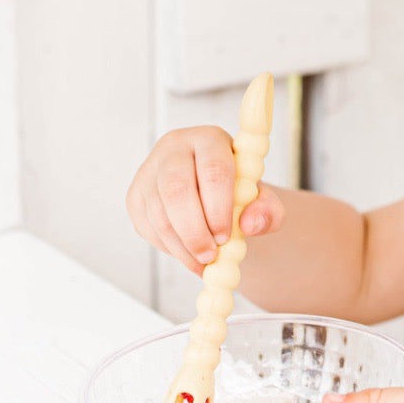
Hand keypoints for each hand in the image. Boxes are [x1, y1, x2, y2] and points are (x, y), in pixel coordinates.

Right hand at [126, 126, 284, 273]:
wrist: (215, 197)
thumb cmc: (241, 194)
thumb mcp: (263, 200)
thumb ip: (268, 211)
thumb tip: (251, 224)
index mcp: (210, 140)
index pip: (213, 170)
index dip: (219, 208)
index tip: (226, 236)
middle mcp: (175, 148)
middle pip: (177, 189)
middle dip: (195, 231)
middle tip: (211, 256)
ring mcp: (150, 171)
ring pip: (160, 213)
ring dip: (182, 246)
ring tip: (204, 262)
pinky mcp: (135, 196)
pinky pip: (148, 227)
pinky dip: (170, 248)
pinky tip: (189, 254)